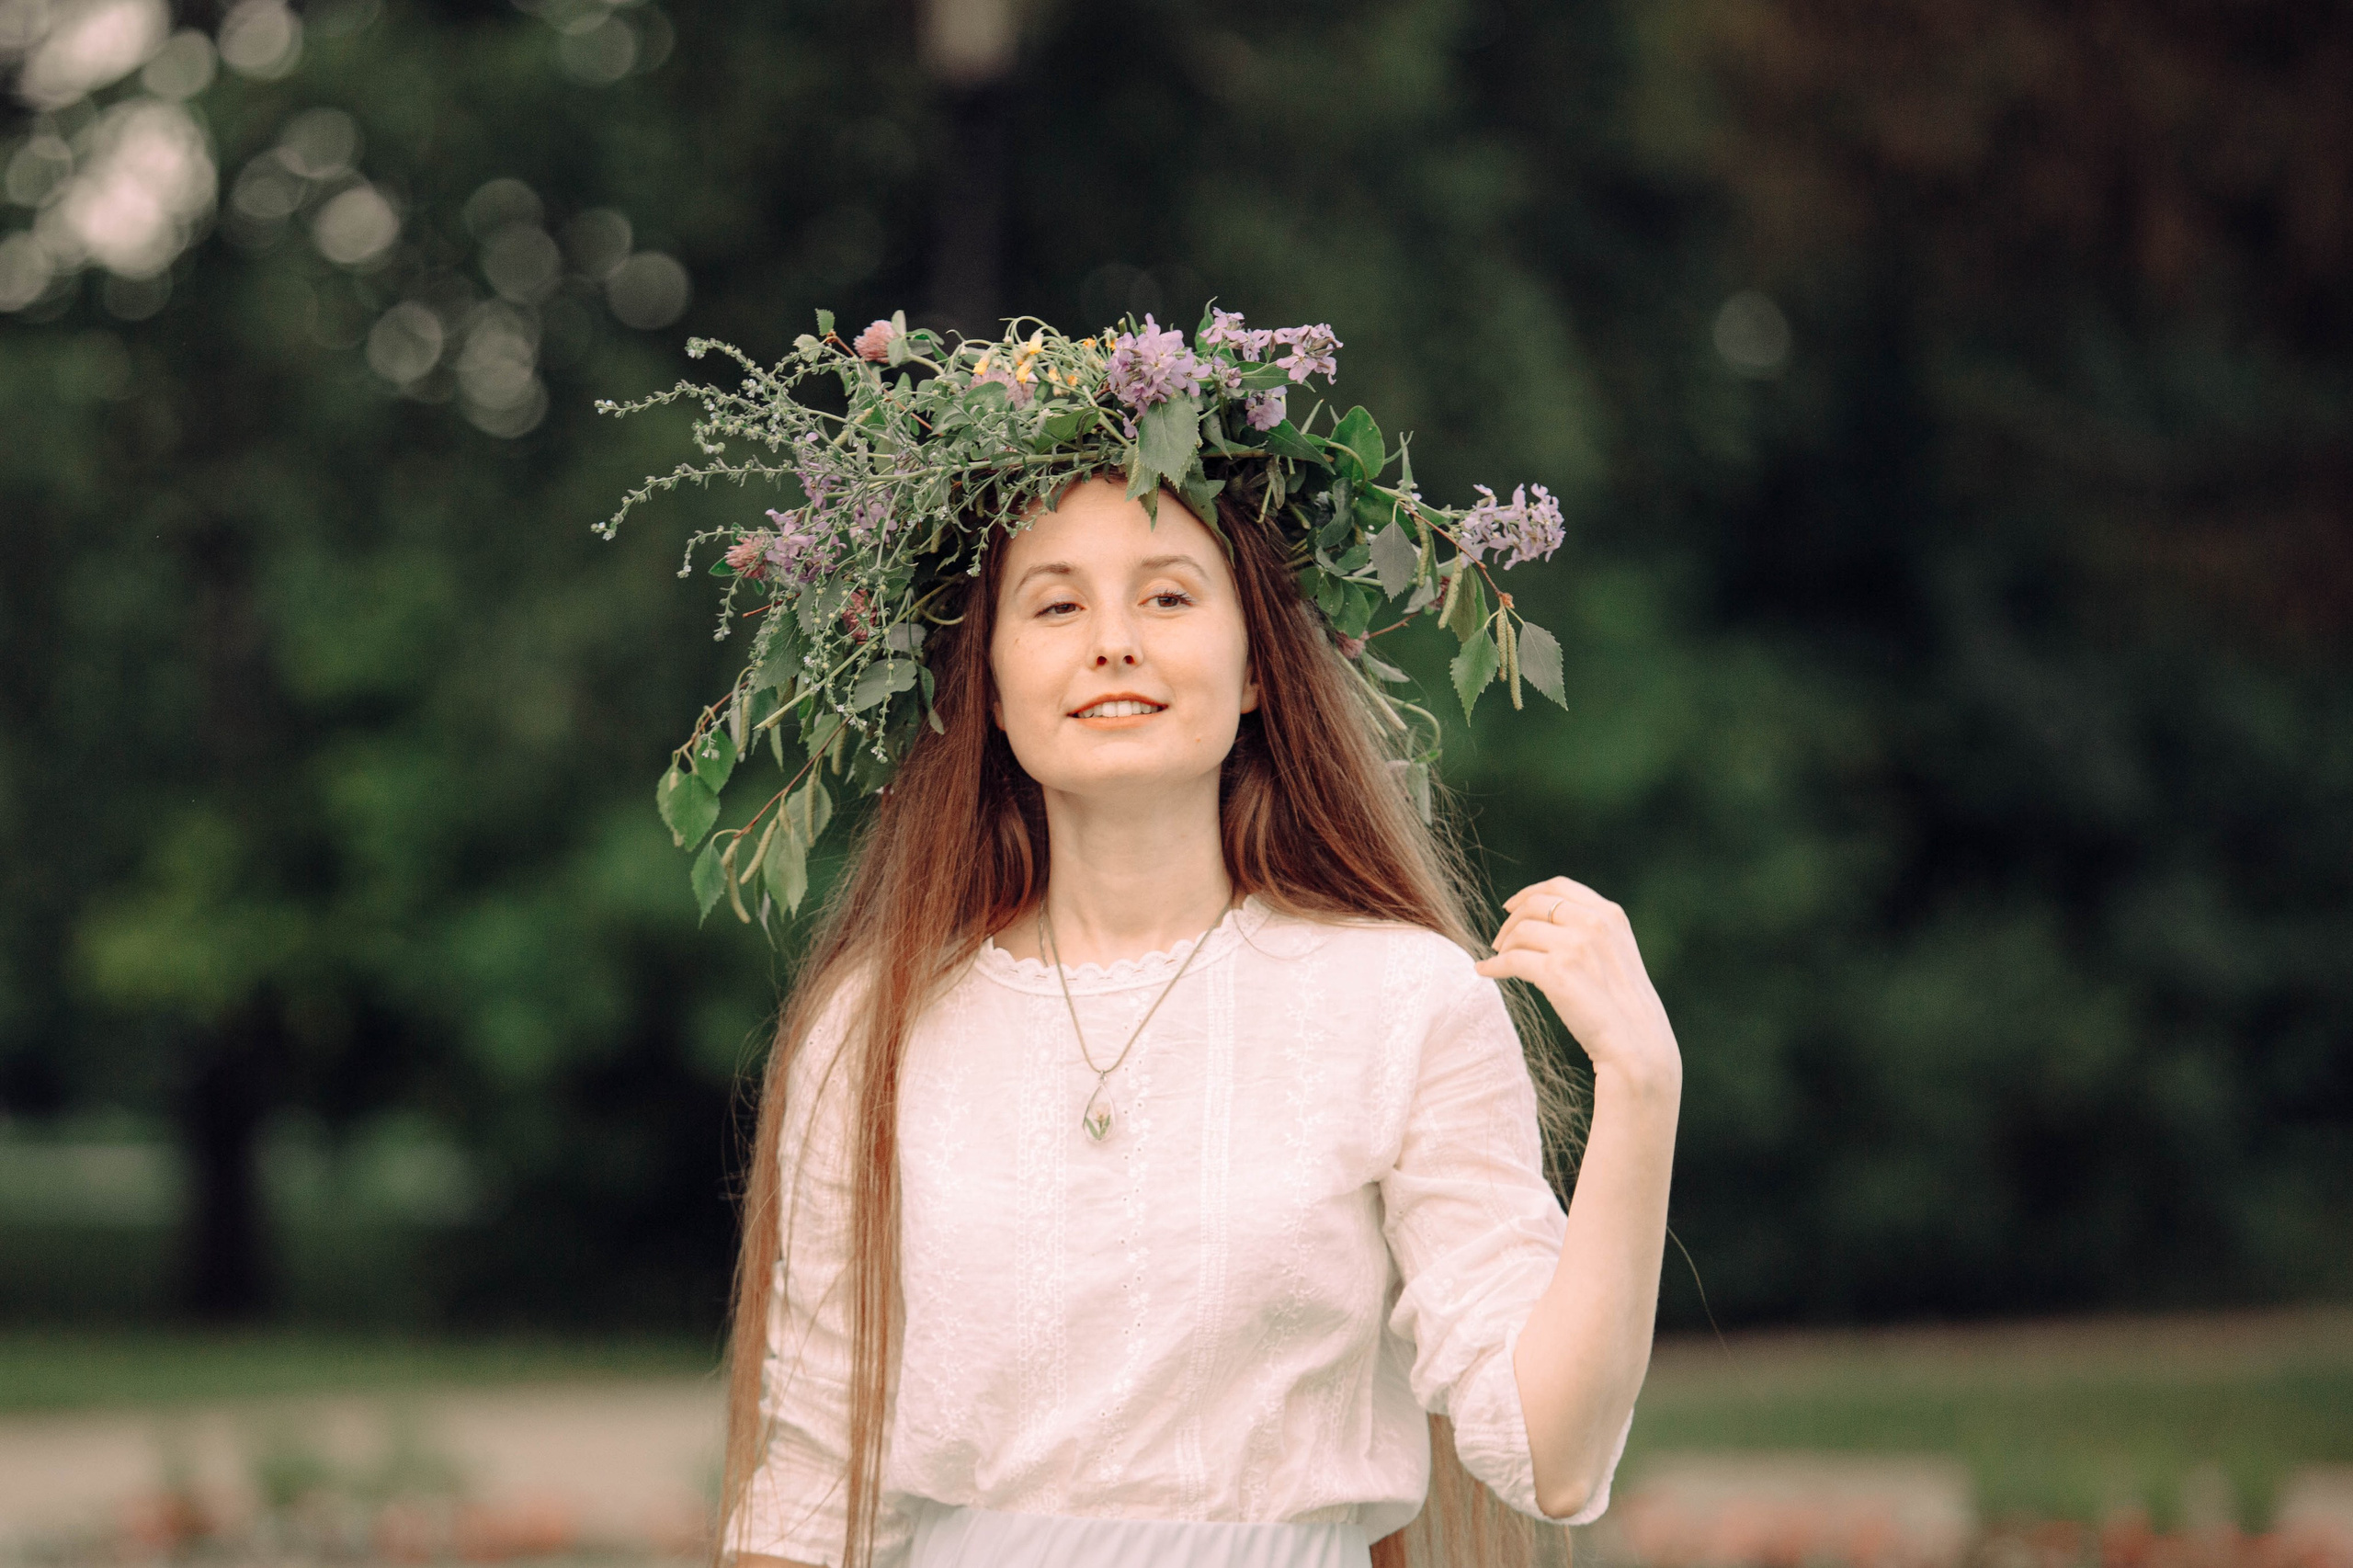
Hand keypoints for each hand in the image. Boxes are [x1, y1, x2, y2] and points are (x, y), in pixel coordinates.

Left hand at [1475, 877, 1681, 1095]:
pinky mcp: (1556, 972)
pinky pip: (1510, 960)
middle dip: (1511, 921)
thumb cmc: (1624, 1005)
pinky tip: (1485, 971)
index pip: (1559, 886)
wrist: (1637, 1043)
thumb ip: (1592, 931)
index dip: (1528, 893)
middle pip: (1534, 905)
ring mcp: (1575, 946)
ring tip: (1499, 960)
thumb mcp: (1617, 953)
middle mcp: (1593, 924)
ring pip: (1520, 932)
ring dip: (1503, 946)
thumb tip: (1545, 921)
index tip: (1510, 907)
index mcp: (1610, 915)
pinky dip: (1492, 966)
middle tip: (1499, 942)